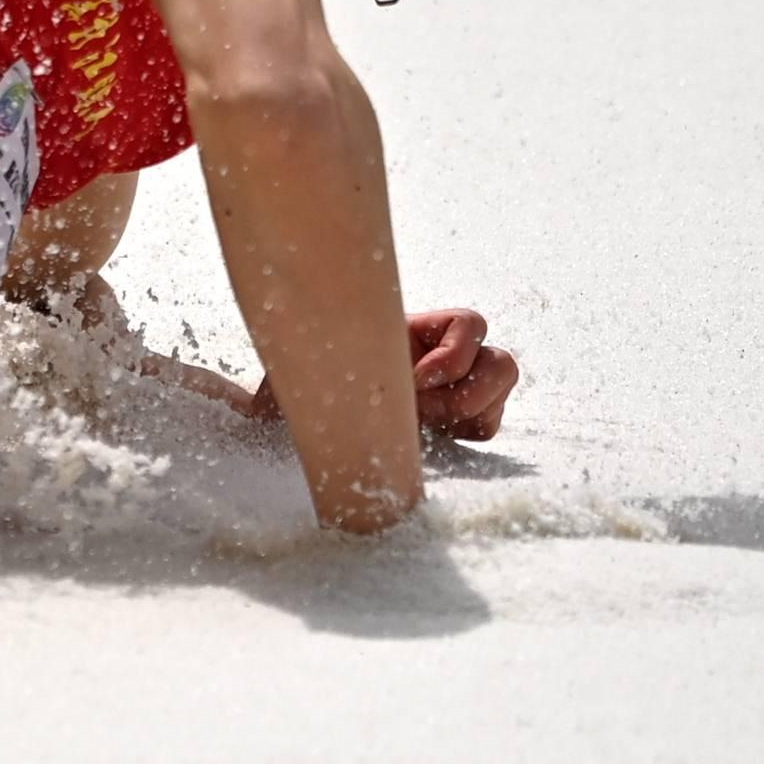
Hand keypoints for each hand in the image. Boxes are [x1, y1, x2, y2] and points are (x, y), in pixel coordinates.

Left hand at [247, 305, 518, 441]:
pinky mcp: (459, 422)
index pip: (469, 324)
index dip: (453, 355)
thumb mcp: (308, 362)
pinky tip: (426, 438)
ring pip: (498, 398)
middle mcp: (444, 355)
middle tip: (424, 411)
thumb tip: (261, 383)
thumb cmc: (310, 377)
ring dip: (468, 413)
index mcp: (414, 329)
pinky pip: (486, 427)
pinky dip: (463, 433)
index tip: (413, 382)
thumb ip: (310, 357)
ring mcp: (458, 390)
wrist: (311, 416)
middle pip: (502, 363)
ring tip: (421, 425)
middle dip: (471, 392)